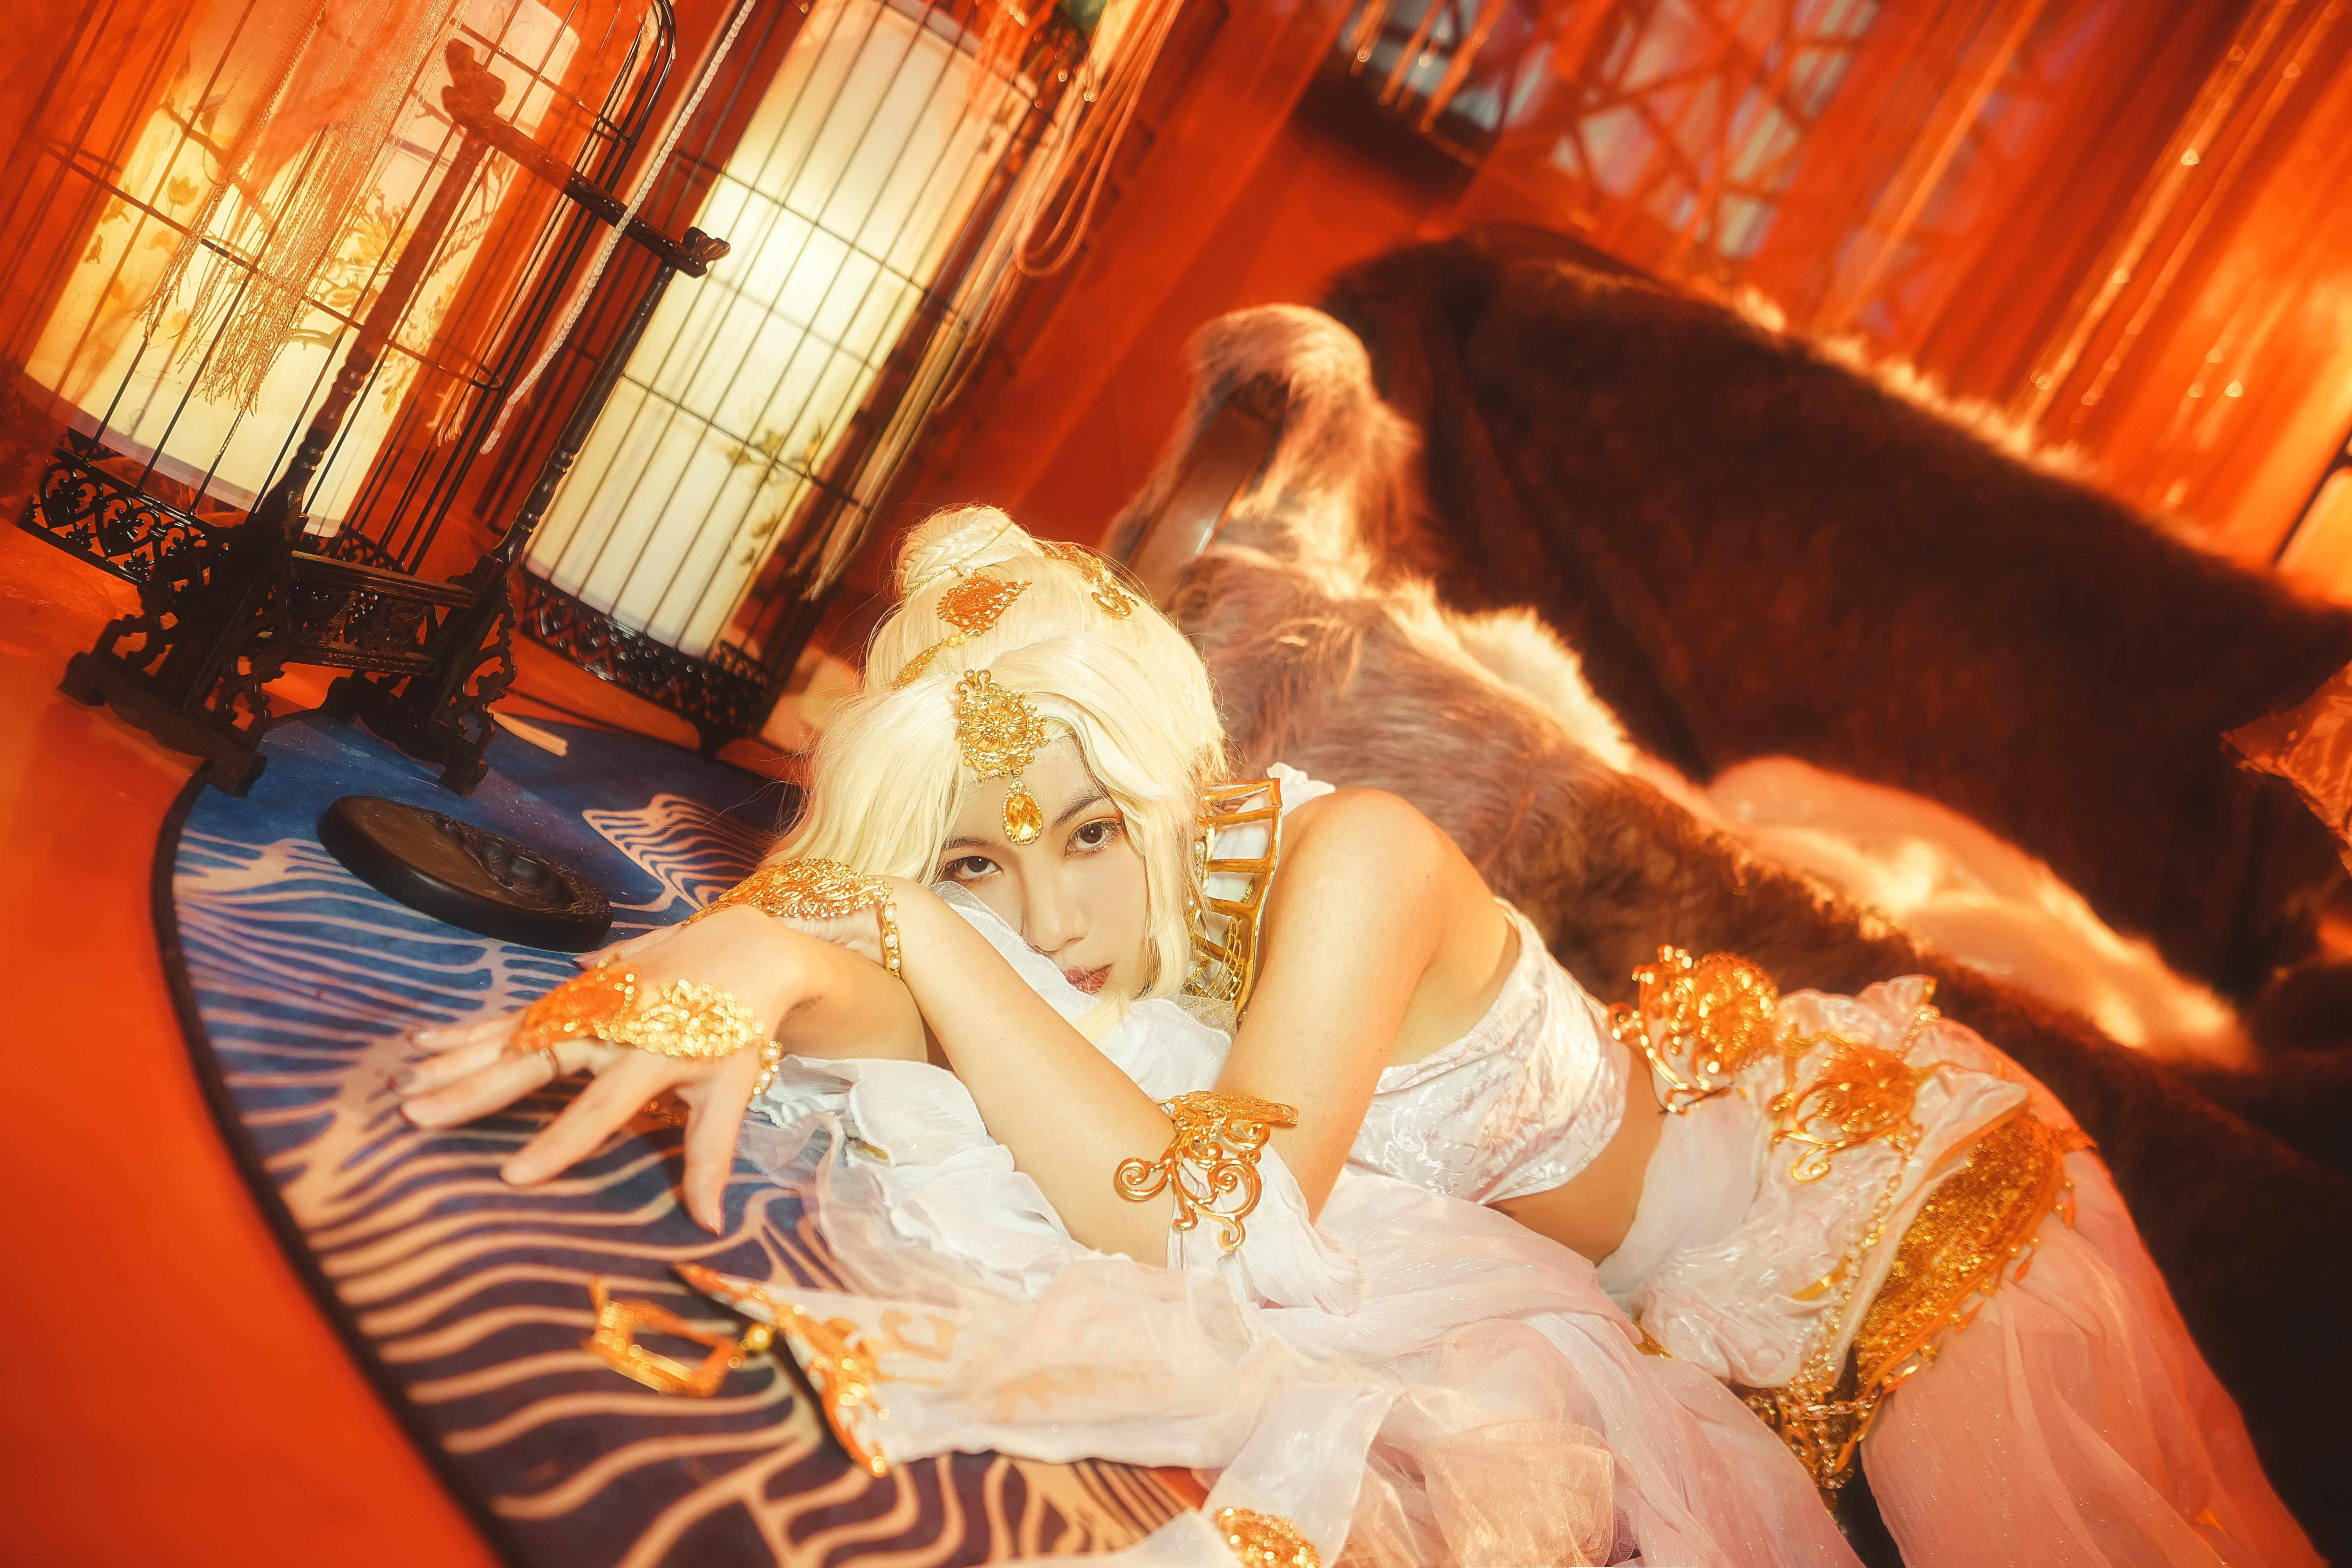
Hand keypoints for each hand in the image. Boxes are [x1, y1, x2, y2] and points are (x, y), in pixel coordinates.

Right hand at [395, 906, 800, 1231]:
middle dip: (474, 1090)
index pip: (599, 1108)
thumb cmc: (739, 1026)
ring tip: (406, 1083)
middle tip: (418, 1114)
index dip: (560, 1142)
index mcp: (650, 1055)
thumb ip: (711, 1156)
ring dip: (458, 1058)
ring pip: (512, 1033)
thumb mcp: (734, 1090)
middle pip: (534, 1062)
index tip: (514, 1175)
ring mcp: (587, 1002)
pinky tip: (427, 1041)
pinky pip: (516, 1012)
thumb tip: (709, 1224)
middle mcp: (609, 1025)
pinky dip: (471, 1027)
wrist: (746, 947)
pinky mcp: (574, 990)